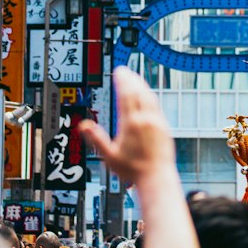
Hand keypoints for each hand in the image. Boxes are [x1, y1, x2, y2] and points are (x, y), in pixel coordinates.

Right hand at [79, 67, 174, 184]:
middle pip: (139, 93)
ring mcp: (157, 122)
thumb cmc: (133, 170)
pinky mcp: (164, 127)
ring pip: (149, 97)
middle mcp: (146, 120)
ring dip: (142, 85)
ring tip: (135, 78)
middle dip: (131, 79)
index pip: (127, 96)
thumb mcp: (109, 156)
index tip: (119, 71)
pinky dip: (150, 96)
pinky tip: (147, 96)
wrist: (156, 177)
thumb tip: (84, 126)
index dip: (123, 81)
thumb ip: (97, 139)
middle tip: (125, 70)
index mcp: (131, 124)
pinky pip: (156, 106)